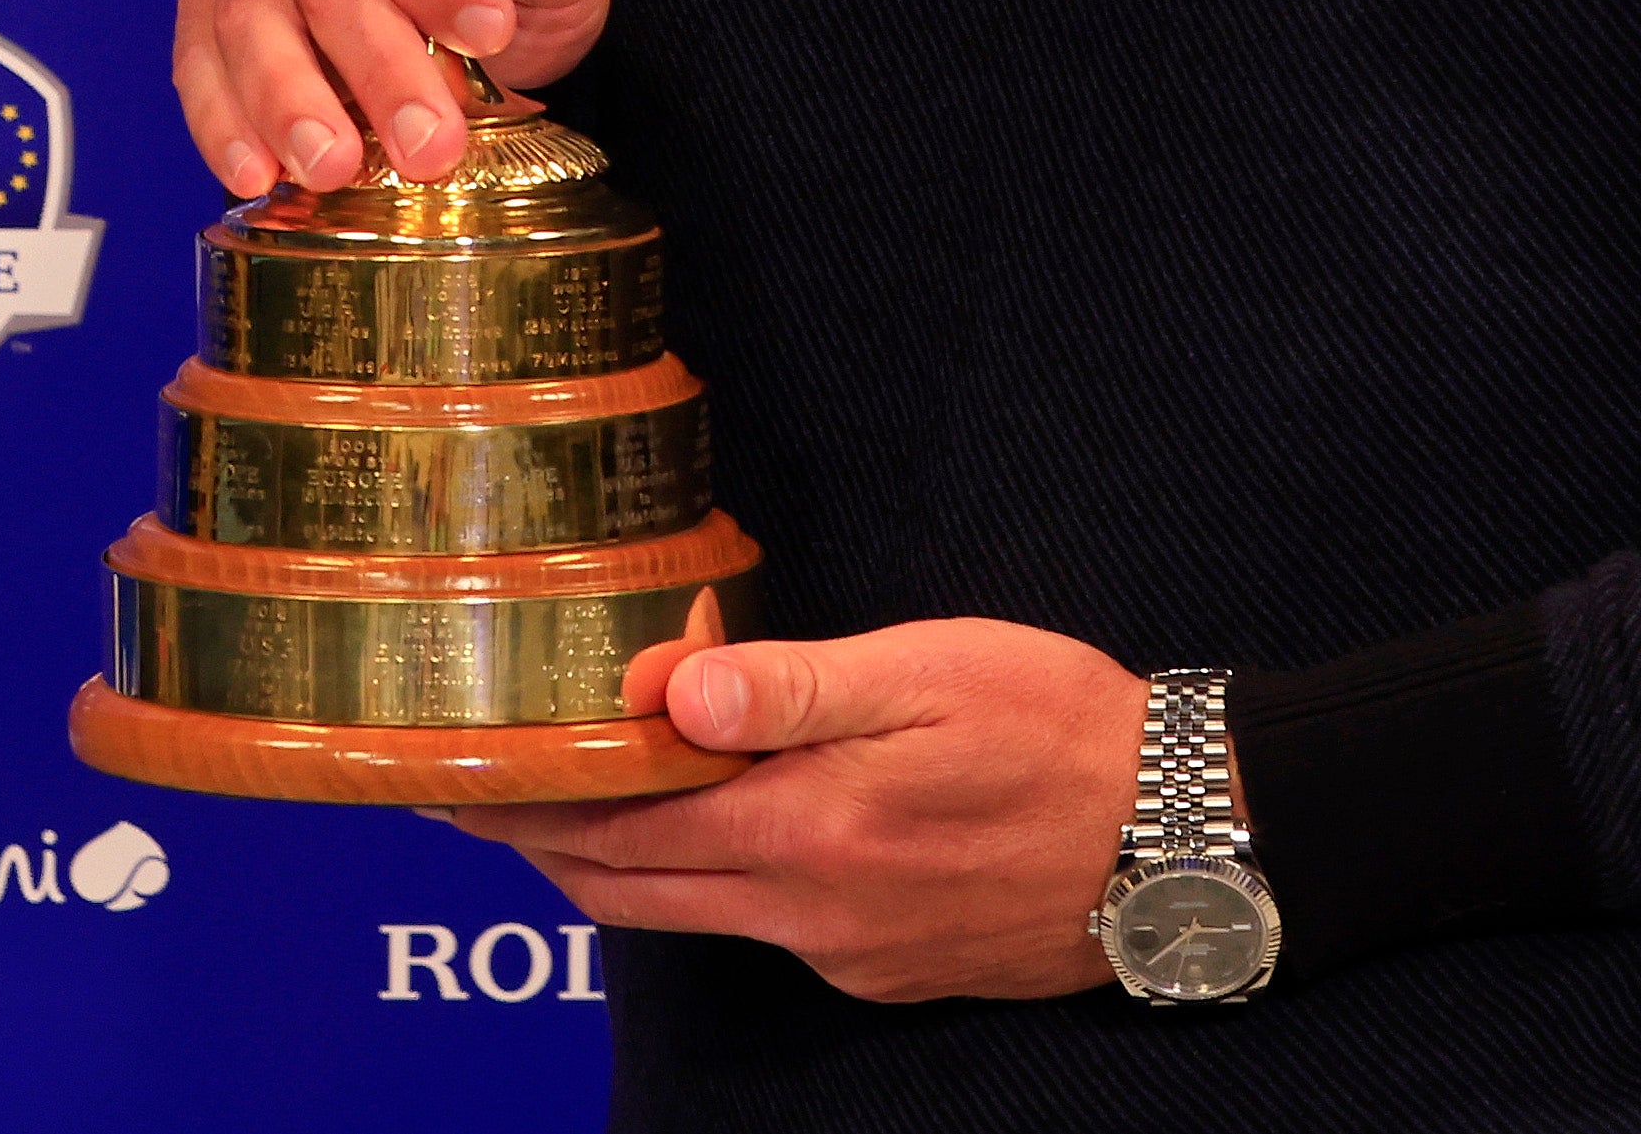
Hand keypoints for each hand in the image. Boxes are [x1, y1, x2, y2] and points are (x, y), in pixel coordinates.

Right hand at [172, 0, 605, 194]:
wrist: (468, 6)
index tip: (488, 34)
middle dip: (378, 67)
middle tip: (429, 145)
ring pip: (250, 19)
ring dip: (288, 102)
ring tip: (332, 168)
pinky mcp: (210, 2)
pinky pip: (199, 59)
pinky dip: (221, 120)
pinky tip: (255, 172)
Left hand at [455, 622, 1144, 1003]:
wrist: (1187, 835)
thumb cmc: (1057, 727)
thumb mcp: (923, 672)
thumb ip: (786, 688)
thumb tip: (663, 695)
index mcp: (803, 831)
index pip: (616, 829)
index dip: (525, 805)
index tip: (453, 773)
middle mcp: (809, 912)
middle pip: (630, 887)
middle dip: (542, 840)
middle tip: (472, 794)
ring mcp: (849, 950)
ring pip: (691, 914)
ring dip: (619, 864)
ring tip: (564, 804)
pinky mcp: (890, 967)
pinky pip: (765, 930)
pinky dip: (707, 880)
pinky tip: (712, 827)